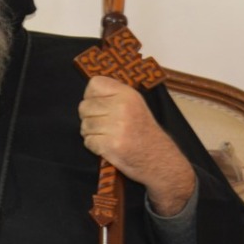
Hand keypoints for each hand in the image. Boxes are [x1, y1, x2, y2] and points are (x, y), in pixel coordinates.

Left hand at [78, 76, 196, 215]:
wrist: (159, 159)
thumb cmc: (144, 132)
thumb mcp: (135, 105)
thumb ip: (114, 96)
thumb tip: (88, 94)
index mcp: (128, 94)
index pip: (95, 83)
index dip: (91, 95)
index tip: (99, 104)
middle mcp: (122, 107)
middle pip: (85, 106)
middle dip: (89, 117)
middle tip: (104, 125)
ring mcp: (117, 127)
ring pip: (84, 124)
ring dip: (91, 132)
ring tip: (106, 136)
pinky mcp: (110, 145)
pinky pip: (88, 141)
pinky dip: (94, 145)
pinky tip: (107, 146)